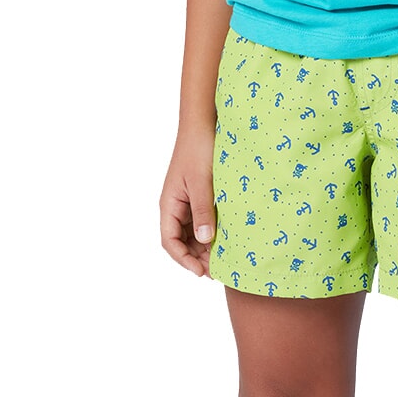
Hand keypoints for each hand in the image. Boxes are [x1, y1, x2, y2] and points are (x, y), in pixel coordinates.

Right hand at [159, 127, 216, 276]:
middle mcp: (176, 206)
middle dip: (197, 258)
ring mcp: (188, 203)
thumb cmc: (199, 150)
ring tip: (225, 258)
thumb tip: (205, 240)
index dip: (183, 260)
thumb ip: (203, 212)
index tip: (201, 271)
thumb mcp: (202, 183)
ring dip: (206, 248)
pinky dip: (213, 234)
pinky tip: (228, 240)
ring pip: (193, 235)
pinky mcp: (201, 198)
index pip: (169, 241)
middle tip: (219, 270)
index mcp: (169, 204)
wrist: (205, 125)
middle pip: (181, 242)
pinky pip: (203, 222)